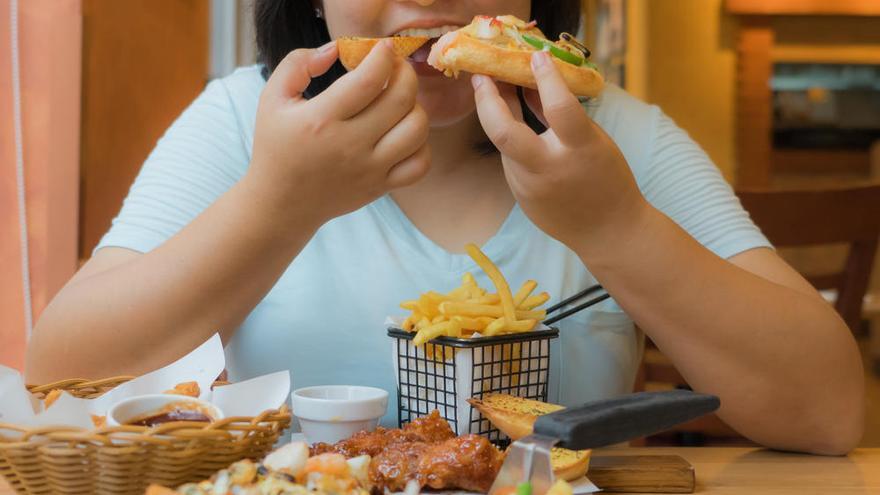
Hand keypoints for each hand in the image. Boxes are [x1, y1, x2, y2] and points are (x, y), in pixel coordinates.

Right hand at [248, 40, 429, 223]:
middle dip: (405, 73)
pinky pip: (420, 163)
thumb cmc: (276, 145)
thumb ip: (298, 63)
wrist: (281, 203)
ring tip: (399, 101)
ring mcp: (369, 169)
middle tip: (396, 68)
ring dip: (415, 107)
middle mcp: (349, 145)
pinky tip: (402, 132)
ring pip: (416, 130)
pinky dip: (420, 144)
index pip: (368, 80)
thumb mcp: (272, 98)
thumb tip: (336, 49)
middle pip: (401, 100)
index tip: (383, 48)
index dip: (383, 56)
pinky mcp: (381, 187)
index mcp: (320, 120)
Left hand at [472, 51, 647, 251]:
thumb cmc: (608, 179)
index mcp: (580, 151)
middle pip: (503, 132)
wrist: (606, 232)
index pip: (559, 108)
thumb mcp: (595, 141)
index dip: (547, 79)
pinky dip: (510, 139)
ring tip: (493, 88)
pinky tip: (510, 122)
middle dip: (486, 100)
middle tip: (480, 76)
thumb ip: (561, 115)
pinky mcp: (520, 196)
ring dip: (496, 115)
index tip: (538, 56)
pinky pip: (511, 160)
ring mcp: (529, 186)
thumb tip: (534, 82)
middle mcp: (549, 169)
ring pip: (504, 143)